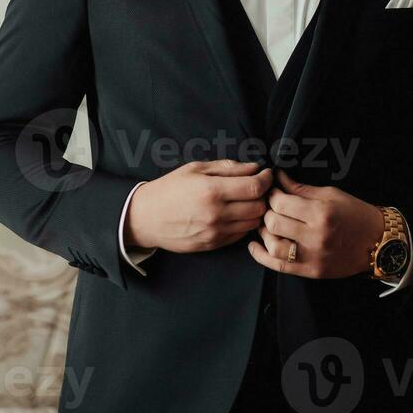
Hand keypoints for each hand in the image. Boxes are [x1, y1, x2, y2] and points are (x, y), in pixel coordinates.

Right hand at [124, 160, 271, 253]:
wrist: (146, 218)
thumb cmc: (169, 189)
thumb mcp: (194, 169)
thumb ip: (226, 167)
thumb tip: (253, 167)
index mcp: (212, 191)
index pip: (255, 187)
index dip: (266, 179)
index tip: (266, 173)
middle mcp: (217, 214)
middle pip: (259, 207)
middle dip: (263, 195)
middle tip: (257, 187)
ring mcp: (216, 232)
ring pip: (253, 223)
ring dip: (255, 211)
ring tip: (247, 200)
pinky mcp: (213, 244)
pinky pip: (240, 235)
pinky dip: (244, 224)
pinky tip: (235, 213)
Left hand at [247, 169, 383, 278]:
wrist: (377, 242)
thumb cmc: (355, 214)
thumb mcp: (330, 194)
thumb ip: (300, 188)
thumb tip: (277, 177)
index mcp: (321, 213)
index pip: (281, 203)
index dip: (272, 194)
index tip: (273, 191)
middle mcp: (315, 237)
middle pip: (273, 223)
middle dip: (267, 212)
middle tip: (270, 206)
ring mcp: (313, 257)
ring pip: (272, 246)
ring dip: (264, 232)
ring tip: (267, 224)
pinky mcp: (311, 271)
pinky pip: (278, 266)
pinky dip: (261, 256)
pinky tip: (255, 245)